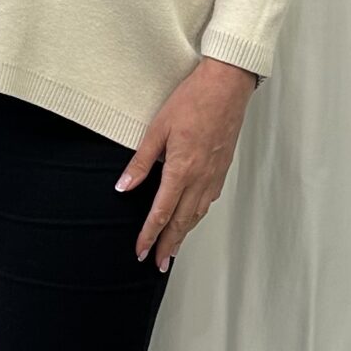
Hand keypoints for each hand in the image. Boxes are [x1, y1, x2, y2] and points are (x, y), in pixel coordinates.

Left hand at [115, 57, 255, 270]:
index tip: (141, 252)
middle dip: (168, 245)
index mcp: (182, 169)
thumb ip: (140, 162)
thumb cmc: (193, 101)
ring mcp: (214, 175)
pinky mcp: (222, 169)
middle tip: (158, 264)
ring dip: (184, 235)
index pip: (162, 212)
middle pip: (182, 221)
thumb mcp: (157, 130)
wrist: (226, 86)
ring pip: (197, 214)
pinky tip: (192, 218)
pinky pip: (208, 201)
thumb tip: (124, 187)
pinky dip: (198, 216)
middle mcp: (200, 178)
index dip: (149, 235)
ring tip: (173, 250)